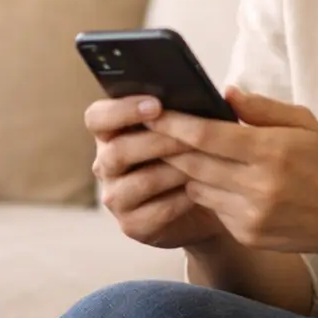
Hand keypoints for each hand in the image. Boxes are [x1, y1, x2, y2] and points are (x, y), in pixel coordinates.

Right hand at [85, 95, 231, 250]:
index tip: (157, 105)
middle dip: (158, 141)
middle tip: (191, 137)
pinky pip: (155, 212)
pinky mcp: (132, 225)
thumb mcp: (190, 129)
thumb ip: (192, 109)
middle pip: (117, 151)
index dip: (122, 110)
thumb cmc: (194, 155)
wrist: (206, 204)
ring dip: (173, 171)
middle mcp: (106, 164)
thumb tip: (219, 92)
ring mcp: (116, 197)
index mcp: (111, 133)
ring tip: (202, 162)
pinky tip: (200, 190)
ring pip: (138, 182)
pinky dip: (180, 199)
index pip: (97, 117)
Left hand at [152, 87, 317, 255]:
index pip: (207, 136)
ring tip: (187, 153)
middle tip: (154, 130)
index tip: (153, 112)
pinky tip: (218, 181)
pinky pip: (213, 208)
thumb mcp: (303, 123)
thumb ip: (262, 107)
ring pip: (197, 187)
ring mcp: (251, 215)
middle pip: (193, 163)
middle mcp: (259, 186)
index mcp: (272, 151)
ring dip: (188, 170)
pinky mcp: (247, 235)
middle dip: (170, 146)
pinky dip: (209, 192)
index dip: (174, 123)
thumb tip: (224, 93)